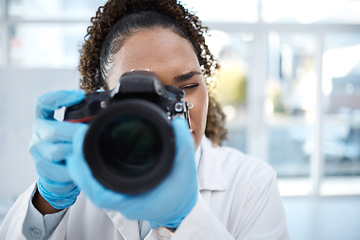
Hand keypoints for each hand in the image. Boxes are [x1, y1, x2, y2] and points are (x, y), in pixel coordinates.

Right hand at [29, 90, 85, 209]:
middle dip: (75, 132)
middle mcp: (37, 134)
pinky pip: (60, 170)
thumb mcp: (72, 130)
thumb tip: (101, 97)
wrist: (57, 174)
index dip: (60, 97)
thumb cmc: (68, 146)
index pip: (43, 103)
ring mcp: (38, 152)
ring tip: (89, 151)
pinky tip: (82, 167)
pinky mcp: (42, 169)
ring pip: (57, 151)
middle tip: (90, 133)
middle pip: (54, 130)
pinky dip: (74, 169)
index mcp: (44, 120)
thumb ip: (83, 117)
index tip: (80, 95)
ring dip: (76, 152)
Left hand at [67, 118, 197, 228]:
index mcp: (134, 200)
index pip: (100, 194)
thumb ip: (182, 145)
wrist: (181, 209)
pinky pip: (100, 182)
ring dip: (83, 166)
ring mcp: (120, 197)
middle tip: (75, 139)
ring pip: (93, 185)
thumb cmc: (181, 194)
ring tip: (79, 143)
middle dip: (78, 164)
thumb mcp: (185, 168)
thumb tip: (175, 123)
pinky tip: (90, 154)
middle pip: (90, 187)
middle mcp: (123, 201)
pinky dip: (91, 169)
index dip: (84, 175)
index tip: (75, 155)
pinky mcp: (120, 191)